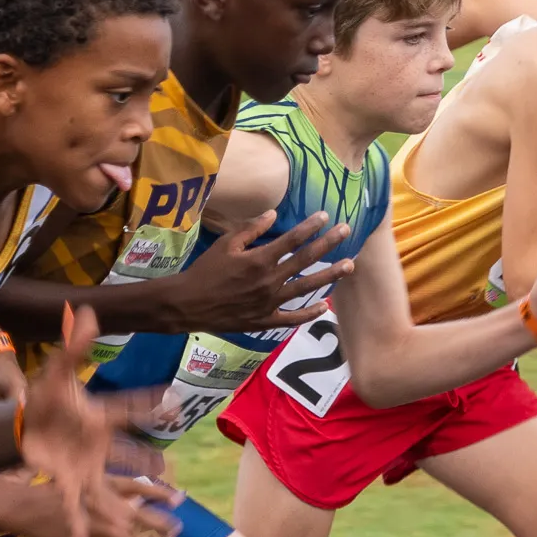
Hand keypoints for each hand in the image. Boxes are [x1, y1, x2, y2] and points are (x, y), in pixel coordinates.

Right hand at [3, 470, 183, 536]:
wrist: (19, 506)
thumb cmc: (49, 491)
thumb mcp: (78, 481)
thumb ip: (102, 486)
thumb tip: (127, 490)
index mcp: (96, 485)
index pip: (135, 488)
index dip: (158, 494)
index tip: (180, 499)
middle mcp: (97, 505)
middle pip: (136, 515)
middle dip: (159, 523)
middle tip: (179, 529)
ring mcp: (89, 527)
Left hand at [16, 306, 172, 536]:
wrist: (23, 426)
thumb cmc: (45, 401)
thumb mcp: (56, 372)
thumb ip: (72, 346)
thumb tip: (84, 310)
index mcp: (100, 418)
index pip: (129, 409)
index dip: (149, 403)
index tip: (172, 401)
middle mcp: (99, 446)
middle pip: (130, 458)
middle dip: (148, 467)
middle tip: (173, 482)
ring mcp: (85, 467)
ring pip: (110, 490)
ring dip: (123, 508)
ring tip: (137, 525)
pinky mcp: (67, 481)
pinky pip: (75, 503)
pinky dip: (77, 520)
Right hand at [163, 211, 354, 333]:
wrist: (188, 304)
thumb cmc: (205, 271)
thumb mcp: (224, 244)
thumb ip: (251, 229)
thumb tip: (273, 215)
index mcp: (259, 260)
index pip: (292, 240)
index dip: (310, 226)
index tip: (325, 216)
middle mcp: (269, 281)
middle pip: (305, 260)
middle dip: (328, 244)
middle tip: (346, 231)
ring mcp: (270, 303)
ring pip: (306, 288)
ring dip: (329, 276)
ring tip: (349, 266)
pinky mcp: (265, 321)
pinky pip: (292, 318)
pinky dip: (309, 314)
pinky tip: (325, 306)